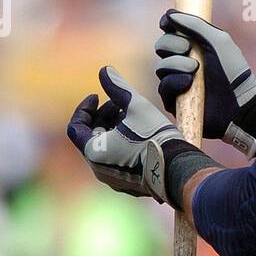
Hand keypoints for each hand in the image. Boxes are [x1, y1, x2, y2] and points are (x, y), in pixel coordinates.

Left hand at [67, 66, 186, 202]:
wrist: (179, 169)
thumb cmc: (155, 137)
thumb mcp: (136, 106)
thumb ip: (118, 87)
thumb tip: (104, 70)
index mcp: (94, 152)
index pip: (75, 127)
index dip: (84, 108)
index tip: (97, 95)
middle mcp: (98, 169)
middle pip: (91, 137)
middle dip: (102, 117)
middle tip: (119, 104)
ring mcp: (113, 179)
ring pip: (105, 149)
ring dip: (112, 130)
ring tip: (132, 117)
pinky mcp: (128, 184)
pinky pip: (116, 161)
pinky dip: (120, 145)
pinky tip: (139, 134)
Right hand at [155, 10, 255, 155]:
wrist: (240, 101)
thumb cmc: (233, 70)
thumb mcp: (218, 40)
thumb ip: (195, 24)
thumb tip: (169, 14)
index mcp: (193, 46)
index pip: (170, 32)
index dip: (167, 25)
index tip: (167, 23)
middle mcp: (183, 63)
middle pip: (161, 46)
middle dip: (172, 44)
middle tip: (188, 48)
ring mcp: (178, 82)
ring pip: (161, 67)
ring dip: (176, 64)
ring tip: (195, 69)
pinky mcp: (176, 102)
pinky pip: (164, 87)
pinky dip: (175, 81)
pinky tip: (188, 82)